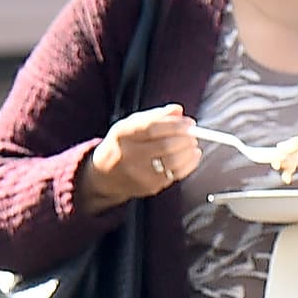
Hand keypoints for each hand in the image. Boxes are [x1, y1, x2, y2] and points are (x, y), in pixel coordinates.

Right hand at [81, 104, 200, 213]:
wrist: (104, 175)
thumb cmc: (122, 144)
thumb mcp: (131, 124)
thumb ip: (155, 116)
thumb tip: (178, 111)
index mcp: (123, 134)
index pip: (154, 127)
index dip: (176, 124)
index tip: (189, 122)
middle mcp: (129, 155)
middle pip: (165, 145)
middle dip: (186, 138)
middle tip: (193, 134)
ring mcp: (138, 173)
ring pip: (172, 162)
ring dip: (189, 152)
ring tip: (193, 145)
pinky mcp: (148, 186)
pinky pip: (175, 175)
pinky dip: (188, 164)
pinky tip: (192, 156)